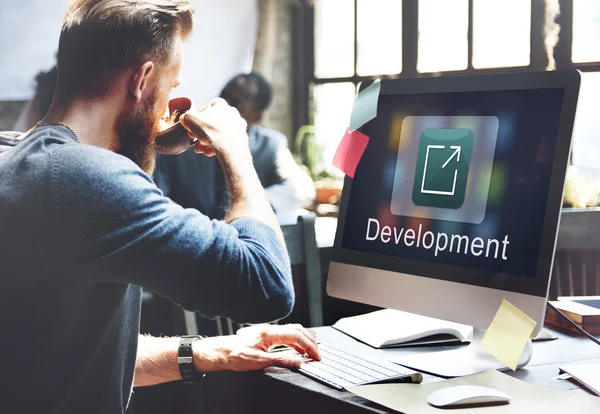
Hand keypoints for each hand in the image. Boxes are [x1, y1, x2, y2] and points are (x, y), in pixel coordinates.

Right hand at [179, 98, 248, 157]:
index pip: (204, 109)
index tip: (190, 128)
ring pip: (219, 133)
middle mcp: (232, 112)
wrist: (231, 149)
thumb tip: (185, 118)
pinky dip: (217, 147)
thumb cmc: (211, 131)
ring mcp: (238, 125)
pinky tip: (209, 153)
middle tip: (194, 141)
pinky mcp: (242, 138)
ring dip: (207, 142)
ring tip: (200, 149)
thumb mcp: (190, 119)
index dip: (195, 119)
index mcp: (220, 104)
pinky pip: (226, 141)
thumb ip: (186, 116)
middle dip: (201, 133)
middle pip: (212, 123)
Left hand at [193, 324, 319, 372]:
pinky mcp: (264, 335)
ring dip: (303, 339)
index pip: (296, 335)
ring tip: (311, 350)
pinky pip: (285, 334)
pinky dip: (295, 340)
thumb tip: (298, 361)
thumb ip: (280, 360)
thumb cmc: (234, 355)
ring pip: (291, 330)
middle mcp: (269, 329)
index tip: (316, 356)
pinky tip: (296, 348)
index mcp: (269, 333)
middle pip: (297, 329)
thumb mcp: (258, 362)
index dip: (309, 346)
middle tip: (317, 353)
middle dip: (310, 341)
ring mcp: (267, 331)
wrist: (219, 352)